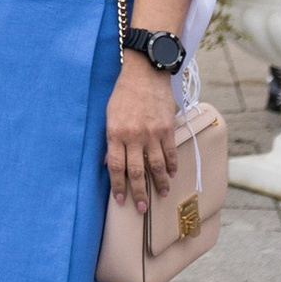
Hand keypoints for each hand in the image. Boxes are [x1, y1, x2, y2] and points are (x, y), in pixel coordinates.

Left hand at [105, 53, 177, 206]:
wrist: (145, 72)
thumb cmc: (123, 93)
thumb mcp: (109, 115)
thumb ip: (110, 140)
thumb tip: (109, 164)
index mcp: (115, 133)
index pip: (116, 167)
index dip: (118, 185)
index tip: (120, 200)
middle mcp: (133, 136)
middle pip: (136, 171)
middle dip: (138, 192)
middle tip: (141, 208)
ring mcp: (151, 133)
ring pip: (156, 166)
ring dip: (159, 183)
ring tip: (161, 194)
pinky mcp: (167, 128)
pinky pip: (170, 152)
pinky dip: (171, 165)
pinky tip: (171, 174)